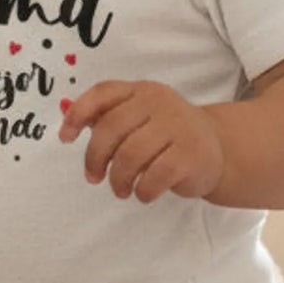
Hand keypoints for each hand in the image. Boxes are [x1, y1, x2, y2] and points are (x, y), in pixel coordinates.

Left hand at [59, 79, 225, 202]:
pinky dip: (142, 190)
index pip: (103, 93)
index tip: (65, 138)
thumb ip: (107, 117)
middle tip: (93, 177)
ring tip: (120, 189)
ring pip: (130, 155)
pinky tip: (143, 192)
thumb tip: (68, 120)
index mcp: (141, 90)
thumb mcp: (139, 117)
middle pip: (111, 128)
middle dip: (95, 157)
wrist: (218, 148)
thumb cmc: (167, 134)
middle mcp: (159, 102)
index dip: (78, 114)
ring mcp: (177, 126)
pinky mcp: (190, 154)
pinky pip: (154, 176)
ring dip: (118, 179)